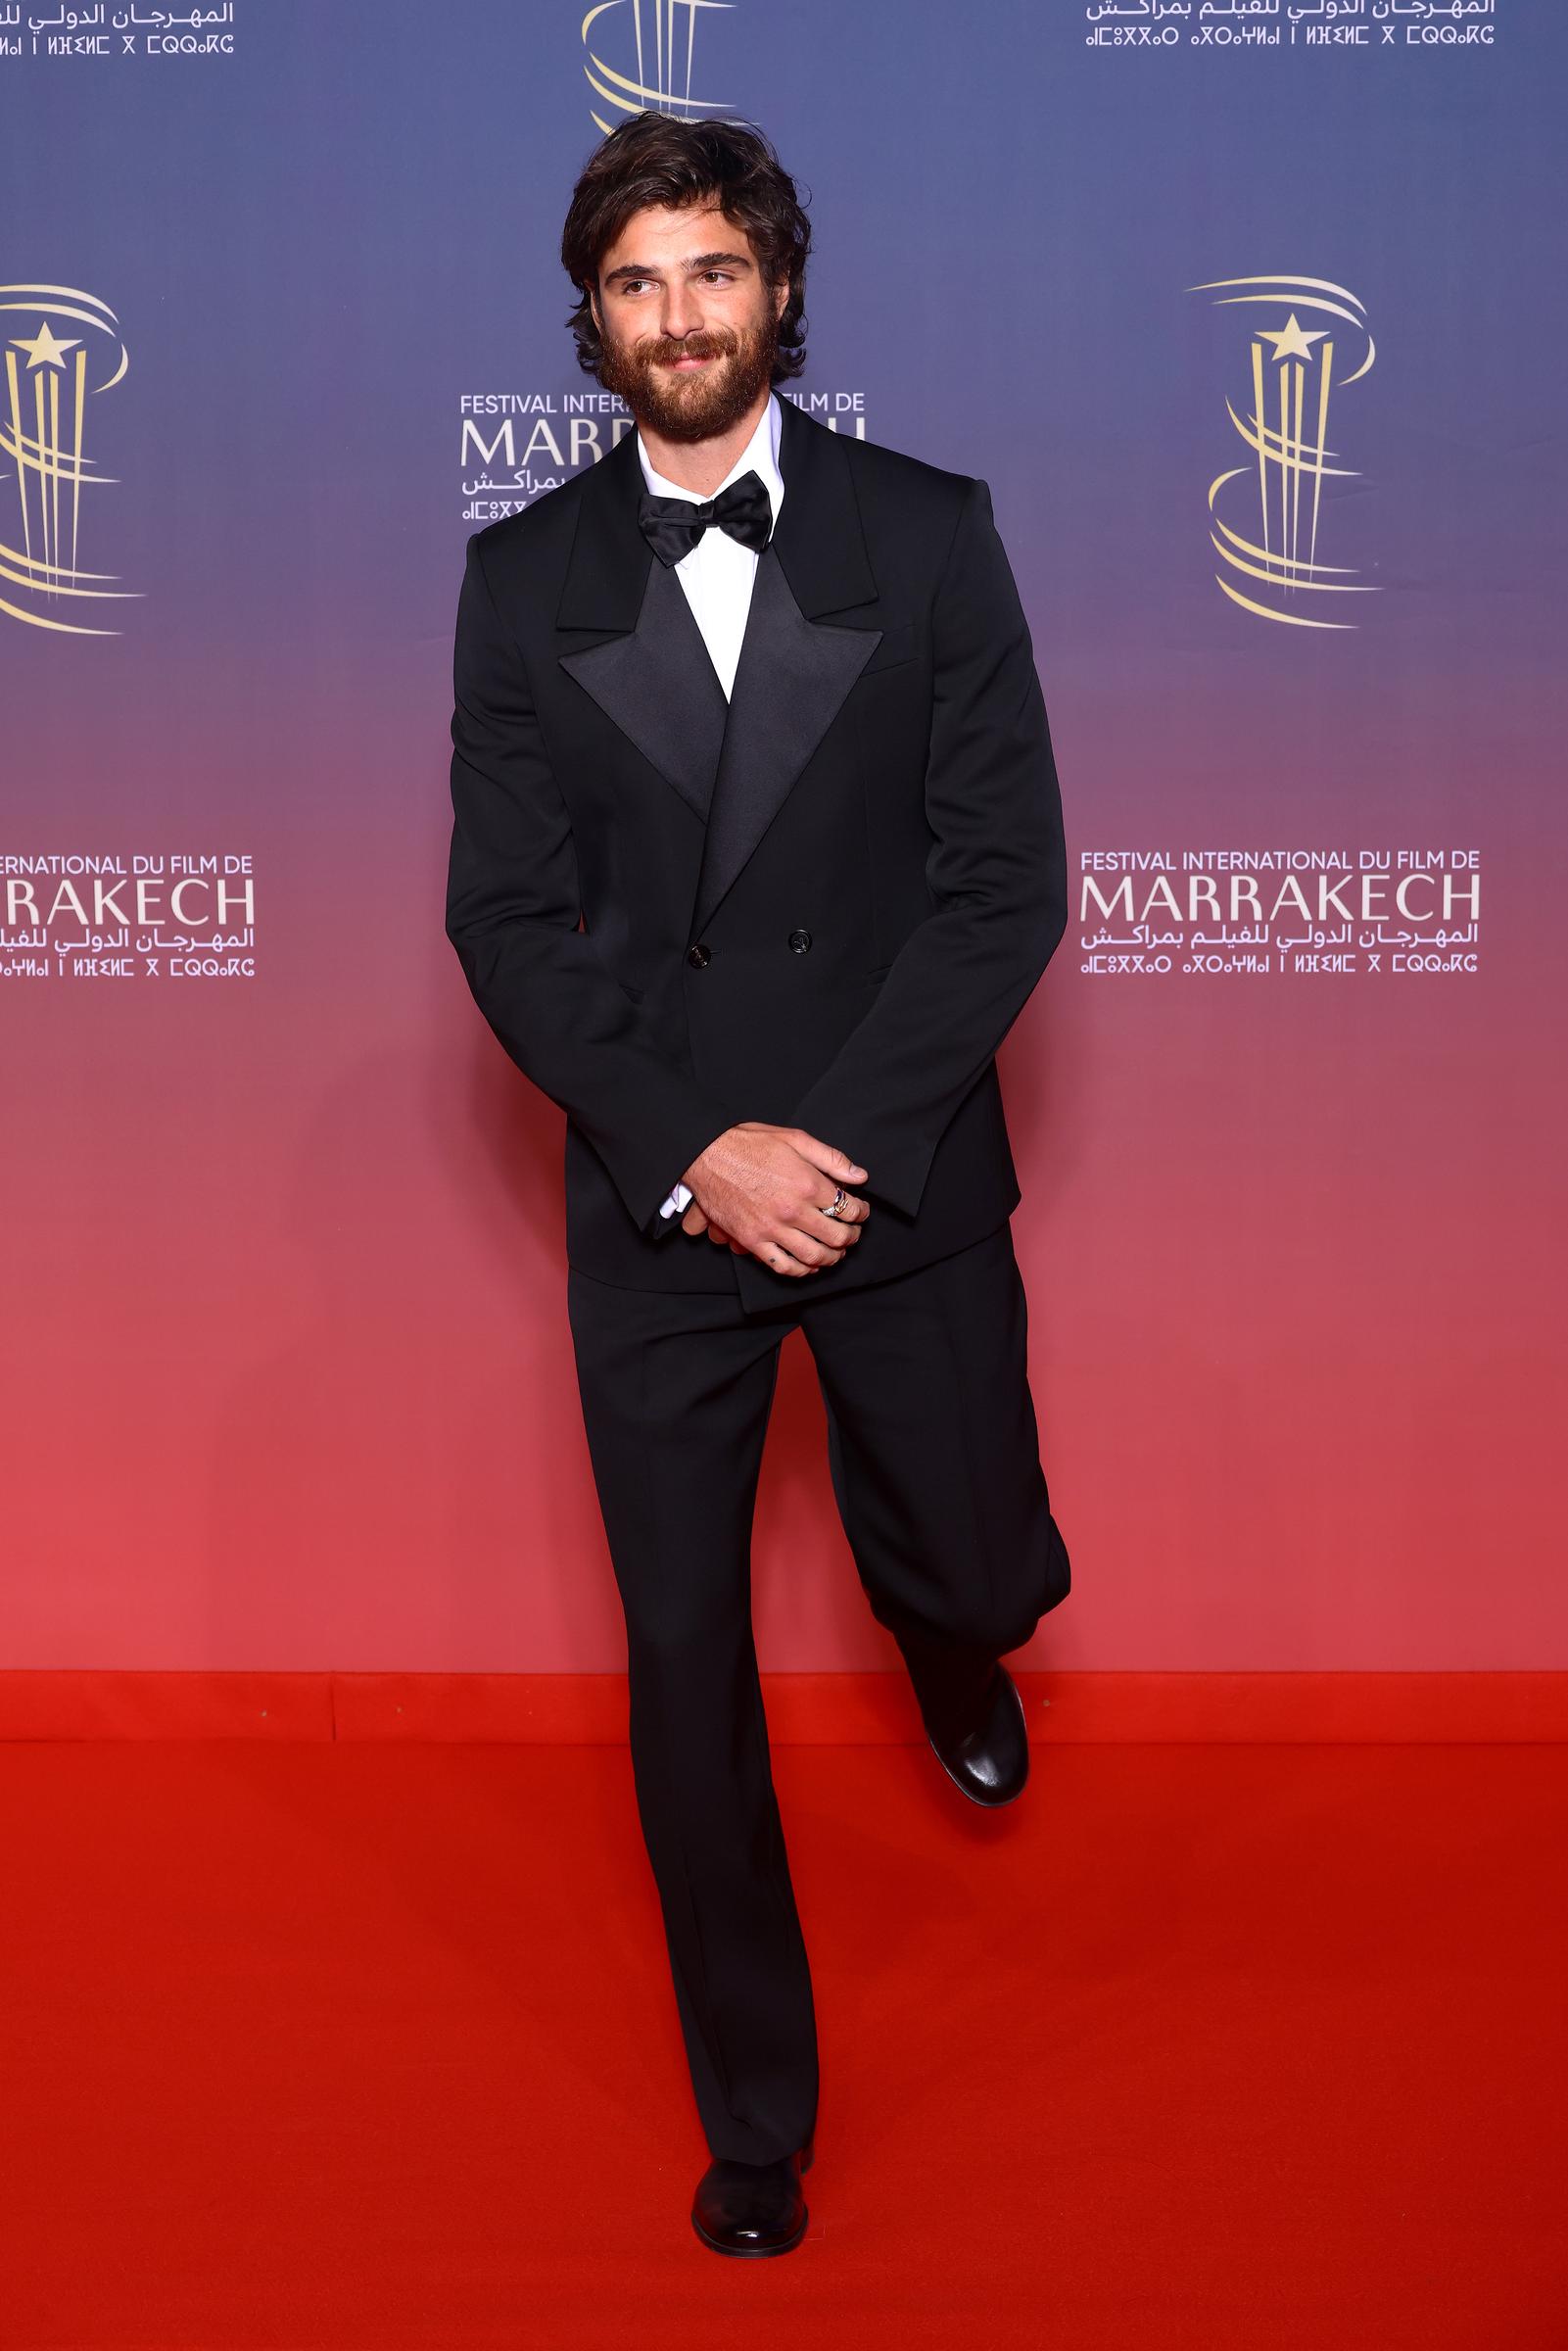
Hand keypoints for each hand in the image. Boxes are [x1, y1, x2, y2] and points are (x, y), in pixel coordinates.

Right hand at [681, 1123, 870, 1274]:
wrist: (707, 1154)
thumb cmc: (749, 1143)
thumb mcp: (795, 1138)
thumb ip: (831, 1158)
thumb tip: (860, 1175)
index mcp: (807, 1183)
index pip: (848, 1207)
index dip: (861, 1212)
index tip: (861, 1211)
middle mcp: (793, 1210)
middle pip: (836, 1236)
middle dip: (852, 1237)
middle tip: (853, 1234)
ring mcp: (772, 1229)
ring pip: (814, 1256)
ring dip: (832, 1258)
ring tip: (836, 1252)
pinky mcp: (752, 1241)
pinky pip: (783, 1266)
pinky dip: (801, 1271)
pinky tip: (809, 1266)